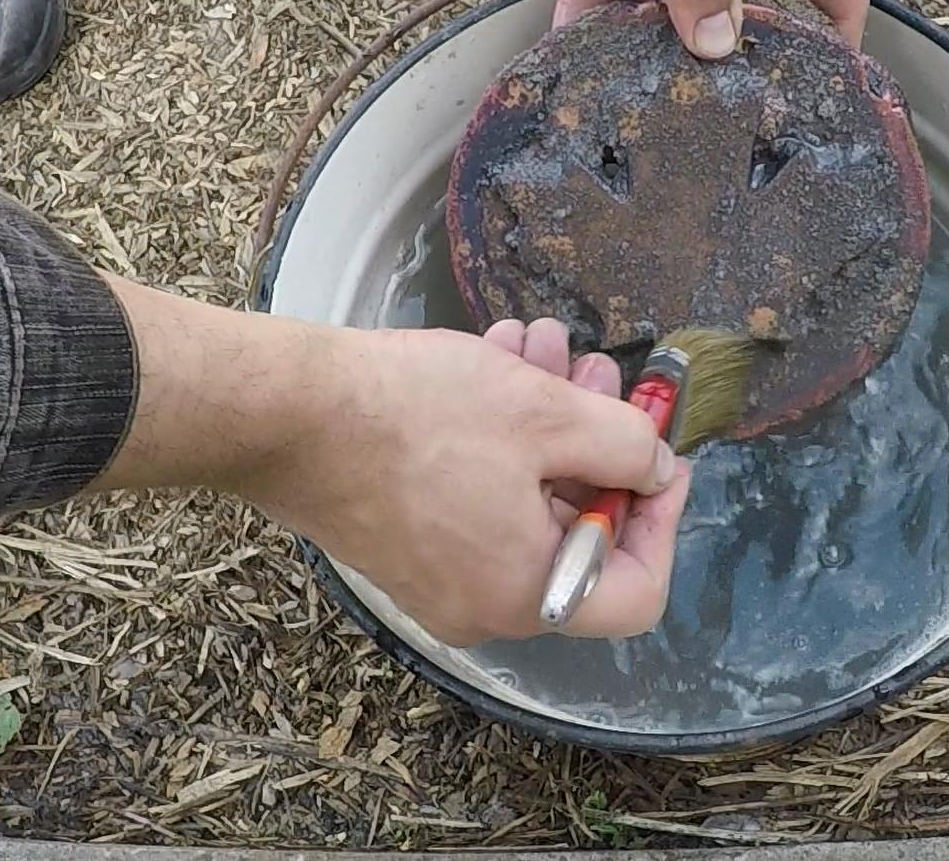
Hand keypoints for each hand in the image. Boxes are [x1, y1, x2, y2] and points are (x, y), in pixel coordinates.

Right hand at [256, 320, 690, 645]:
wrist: (285, 413)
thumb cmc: (418, 416)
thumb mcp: (549, 415)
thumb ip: (627, 446)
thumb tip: (654, 467)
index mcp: (528, 597)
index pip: (635, 592)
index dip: (662, 520)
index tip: (661, 455)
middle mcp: (483, 606)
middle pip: (576, 532)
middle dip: (596, 444)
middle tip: (599, 373)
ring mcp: (436, 577)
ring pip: (524, 500)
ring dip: (546, 420)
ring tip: (545, 343)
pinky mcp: (401, 540)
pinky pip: (475, 495)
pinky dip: (497, 434)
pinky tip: (498, 357)